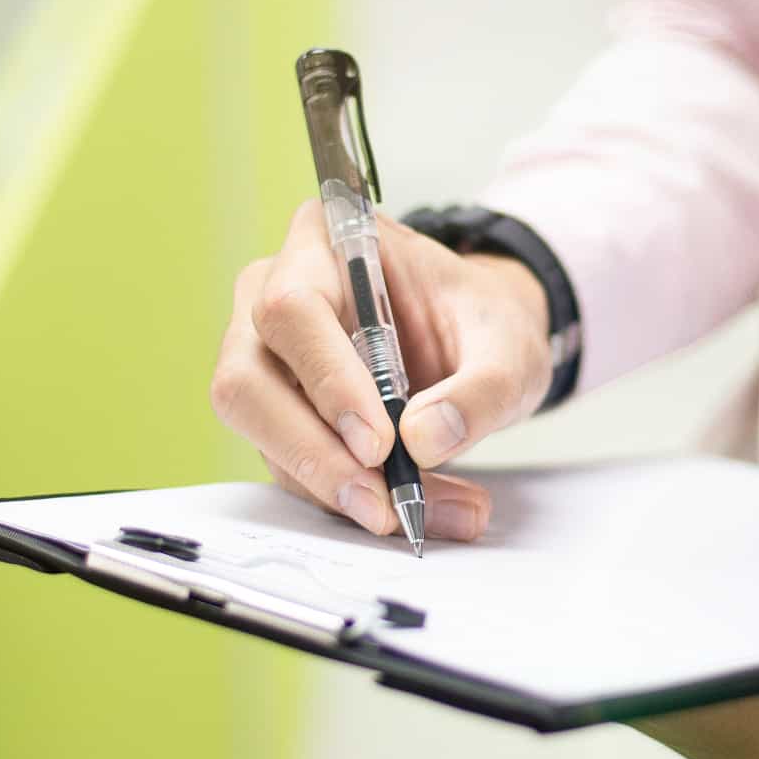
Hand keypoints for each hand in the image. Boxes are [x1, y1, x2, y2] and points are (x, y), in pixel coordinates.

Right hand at [210, 201, 552, 540]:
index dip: (326, 379)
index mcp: (327, 243)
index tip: (379, 443)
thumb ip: (481, 390)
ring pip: (261, 432)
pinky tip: (406, 511)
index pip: (293, 308)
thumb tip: (423, 442)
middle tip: (382, 504)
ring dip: (334, 486)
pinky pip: (289, 463)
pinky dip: (344, 497)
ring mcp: (266, 355)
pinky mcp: (276, 410)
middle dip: (312, 451)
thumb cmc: (482, 321)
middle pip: (248, 379)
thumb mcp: (510, 348)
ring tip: (417, 515)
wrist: (479, 342)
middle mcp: (273, 294)